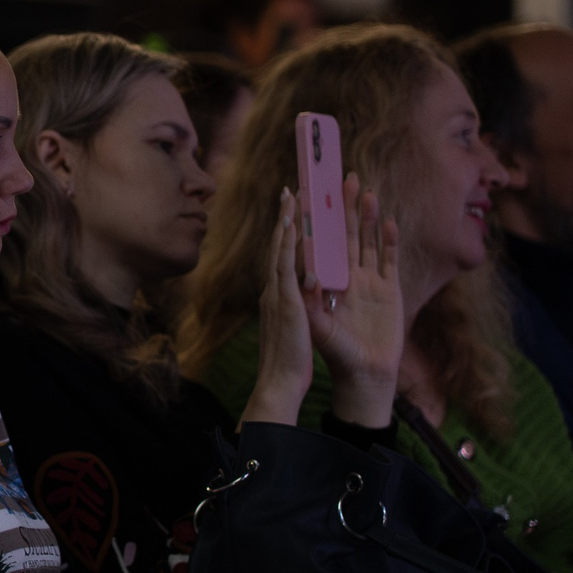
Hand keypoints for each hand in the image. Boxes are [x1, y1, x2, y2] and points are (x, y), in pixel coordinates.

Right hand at [241, 189, 314, 426]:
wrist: (279, 382)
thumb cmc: (288, 360)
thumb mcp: (291, 328)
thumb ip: (294, 309)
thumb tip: (298, 298)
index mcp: (278, 295)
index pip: (282, 256)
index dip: (286, 232)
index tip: (291, 209)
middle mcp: (274, 289)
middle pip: (279, 245)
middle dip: (285, 217)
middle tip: (291, 190)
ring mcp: (277, 293)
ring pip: (281, 249)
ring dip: (286, 221)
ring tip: (293, 196)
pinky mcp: (286, 300)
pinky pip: (287, 265)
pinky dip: (288, 243)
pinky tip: (294, 225)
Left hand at [305, 177, 401, 428]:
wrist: (365, 375)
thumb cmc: (335, 354)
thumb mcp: (318, 326)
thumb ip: (311, 301)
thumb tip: (305, 274)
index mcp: (325, 282)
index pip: (319, 242)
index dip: (316, 219)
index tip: (310, 193)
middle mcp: (346, 277)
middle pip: (345, 234)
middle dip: (343, 207)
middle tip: (342, 177)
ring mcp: (370, 282)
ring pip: (367, 240)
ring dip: (366, 216)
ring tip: (365, 190)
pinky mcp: (390, 290)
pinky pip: (390, 259)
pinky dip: (390, 240)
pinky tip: (388, 221)